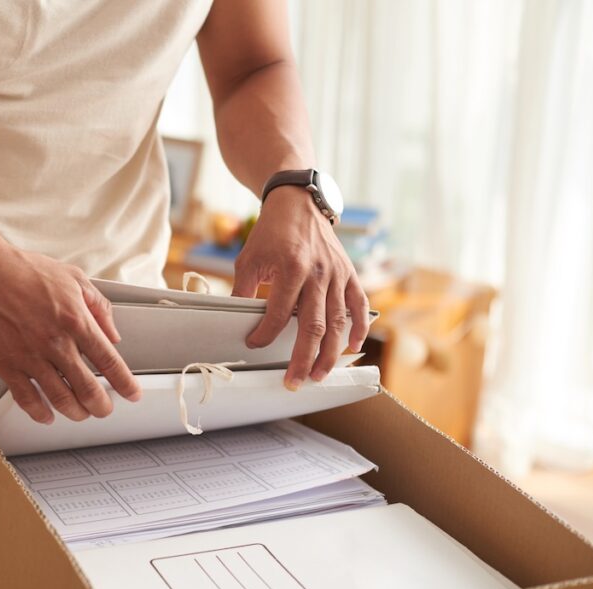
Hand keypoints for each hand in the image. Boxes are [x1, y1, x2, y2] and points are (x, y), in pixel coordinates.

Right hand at [0, 240, 141, 423]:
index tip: (132, 394)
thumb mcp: (74, 278)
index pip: (109, 361)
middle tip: (105, 409)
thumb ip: (98, 307)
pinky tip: (46, 415)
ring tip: (81, 414)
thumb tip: (113, 334)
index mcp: (76, 321)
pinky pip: (26, 398)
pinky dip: (39, 412)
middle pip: (87, 388)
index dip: (124, 383)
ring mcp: (30, 356)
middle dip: (101, 405)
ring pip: (60, 398)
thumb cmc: (26, 271)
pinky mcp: (7, 364)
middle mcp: (56, 343)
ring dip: (75, 412)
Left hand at [232, 186, 369, 388]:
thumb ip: (242, 290)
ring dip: (329, 353)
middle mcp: (318, 274)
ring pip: (337, 322)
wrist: (298, 203)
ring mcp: (337, 275)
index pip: (279, 312)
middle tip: (294, 382)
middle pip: (313, 325)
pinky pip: (358, 306)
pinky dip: (358, 329)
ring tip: (319, 375)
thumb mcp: (248, 258)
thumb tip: (234, 320)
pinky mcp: (349, 274)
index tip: (254, 345)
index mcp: (291, 268)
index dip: (265, 333)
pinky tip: (350, 348)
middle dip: (303, 358)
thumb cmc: (272, 233)